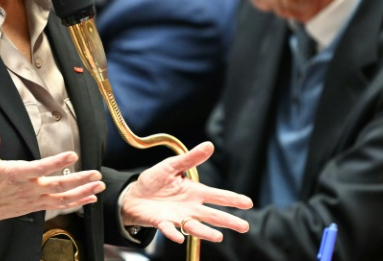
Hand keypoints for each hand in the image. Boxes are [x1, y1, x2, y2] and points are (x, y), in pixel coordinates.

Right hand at [0, 127, 105, 226]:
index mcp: (17, 175)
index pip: (40, 168)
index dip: (57, 162)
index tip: (72, 155)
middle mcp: (29, 189)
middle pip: (58, 185)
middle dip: (79, 180)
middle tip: (96, 173)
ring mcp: (35, 200)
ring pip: (63, 198)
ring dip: (82, 193)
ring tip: (99, 186)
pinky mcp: (37, 206)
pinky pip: (59, 206)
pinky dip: (76, 203)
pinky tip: (89, 199)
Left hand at [120, 141, 251, 243]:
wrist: (134, 195)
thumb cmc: (155, 181)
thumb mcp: (172, 165)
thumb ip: (190, 159)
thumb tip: (209, 145)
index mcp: (194, 192)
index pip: (217, 196)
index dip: (232, 199)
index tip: (248, 203)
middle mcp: (189, 207)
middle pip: (213, 215)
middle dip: (228, 221)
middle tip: (244, 227)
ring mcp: (177, 217)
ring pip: (195, 226)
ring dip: (206, 232)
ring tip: (218, 237)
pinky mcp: (162, 222)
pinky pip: (169, 229)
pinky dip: (173, 233)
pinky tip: (178, 236)